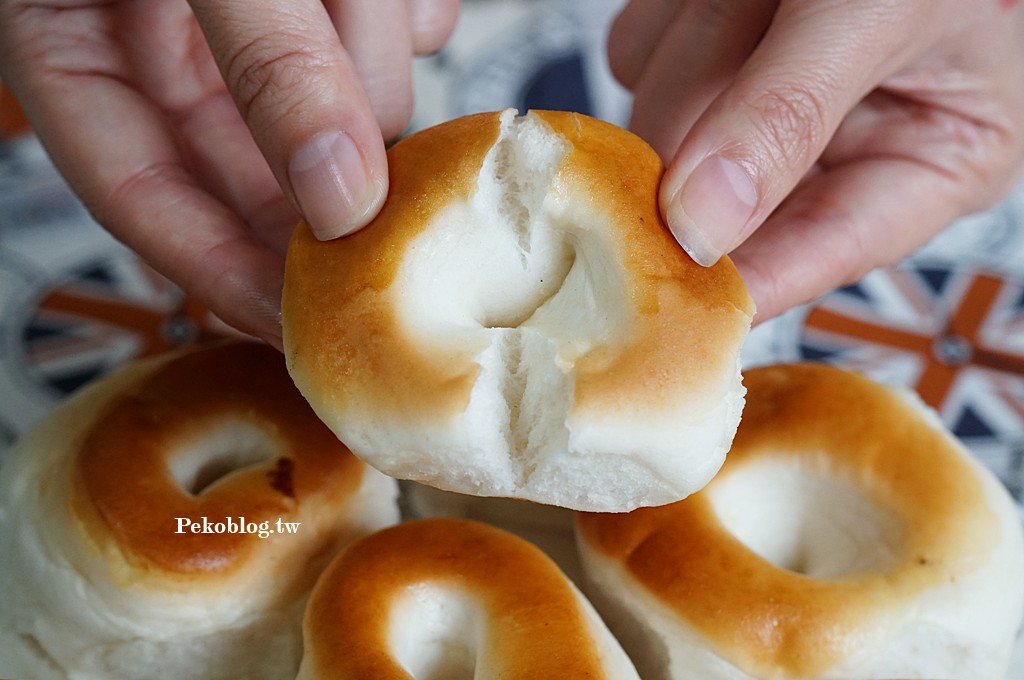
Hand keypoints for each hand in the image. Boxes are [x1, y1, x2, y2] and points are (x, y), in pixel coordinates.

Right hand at [0, 0, 458, 347]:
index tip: (297, 323)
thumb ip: (268, 64)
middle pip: (253, 158)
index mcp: (75, 38)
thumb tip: (340, 195)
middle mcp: (160, 38)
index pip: (135, 195)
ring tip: (365, 3)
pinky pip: (383, 26)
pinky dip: (401, 16)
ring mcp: (244, 17)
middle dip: (325, 177)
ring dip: (370, 57)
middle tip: (386, 222)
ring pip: (335, 90)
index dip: (218, 271)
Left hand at [609, 0, 1023, 320]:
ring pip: (665, 116)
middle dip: (714, 109)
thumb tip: (702, 225)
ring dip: (699, 38)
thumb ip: (790, 116)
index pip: (806, 259)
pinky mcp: (713, 49)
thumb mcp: (884, 16)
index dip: (729, 281)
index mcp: (917, 167)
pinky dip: (673, 14)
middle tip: (754, 28)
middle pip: (707, 190)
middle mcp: (834, 145)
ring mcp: (763, 96)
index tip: (662, 300)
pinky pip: (643, 52)